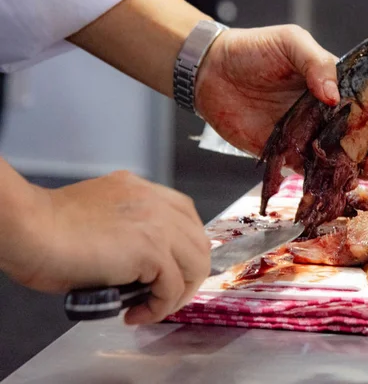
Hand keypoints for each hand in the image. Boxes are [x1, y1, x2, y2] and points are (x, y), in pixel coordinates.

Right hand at [4, 171, 209, 324]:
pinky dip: (158, 308)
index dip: (183, 249)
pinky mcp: (152, 249)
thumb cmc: (49, 229)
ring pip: (196, 264)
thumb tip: (140, 266)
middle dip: (187, 275)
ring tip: (151, 308)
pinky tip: (134, 314)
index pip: (186, 217)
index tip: (168, 272)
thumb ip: (128, 231)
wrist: (31, 229)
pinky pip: (172, 287)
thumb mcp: (102, 219)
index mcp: (143, 190)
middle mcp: (156, 202)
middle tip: (163, 296)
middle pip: (199, 242)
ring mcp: (158, 223)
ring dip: (178, 294)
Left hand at [194, 25, 367, 178]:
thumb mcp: (291, 43)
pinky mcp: (289, 154)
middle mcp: (325, 112)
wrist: (212, 73)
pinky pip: (314, 171)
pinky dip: (331, 179)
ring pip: (344, 155)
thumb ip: (316, 63)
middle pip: (363, 132)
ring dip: (363, 164)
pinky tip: (344, 181)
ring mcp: (309, 135)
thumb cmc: (252, 50)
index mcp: (333, 84)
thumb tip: (336, 97)